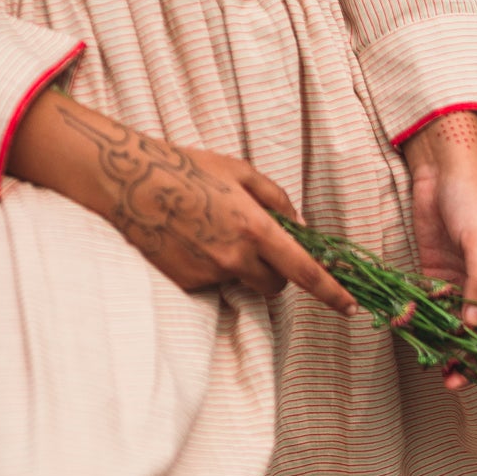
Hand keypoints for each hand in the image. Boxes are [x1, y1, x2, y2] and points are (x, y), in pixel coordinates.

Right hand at [5, 88, 355, 317]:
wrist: (126, 181)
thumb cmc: (185, 167)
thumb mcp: (239, 171)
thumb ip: (277, 199)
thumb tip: (301, 226)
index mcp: (254, 226)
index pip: (304, 271)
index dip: (331, 292)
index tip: (350, 308)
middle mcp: (234, 257)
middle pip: (275, 287)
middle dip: (277, 273)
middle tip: (259, 245)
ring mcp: (208, 274)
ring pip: (241, 283)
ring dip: (240, 267)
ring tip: (212, 231)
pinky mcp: (185, 283)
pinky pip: (211, 282)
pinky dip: (209, 266)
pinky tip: (189, 238)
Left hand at [401, 110, 476, 388]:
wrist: (442, 167)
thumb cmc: (474, 198)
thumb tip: (474, 326)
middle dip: (471, 362)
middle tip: (455, 383)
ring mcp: (458, 283)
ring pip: (453, 327)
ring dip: (444, 346)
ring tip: (432, 367)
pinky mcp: (432, 275)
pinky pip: (428, 306)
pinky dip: (420, 319)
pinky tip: (408, 327)